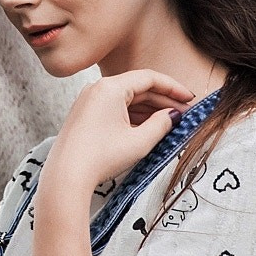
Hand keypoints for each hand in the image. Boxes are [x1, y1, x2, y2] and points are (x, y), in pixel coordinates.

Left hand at [45, 70, 195, 191]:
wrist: (66, 177)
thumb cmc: (100, 158)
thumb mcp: (139, 142)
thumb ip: (162, 124)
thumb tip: (173, 115)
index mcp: (110, 87)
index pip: (149, 78)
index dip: (173, 87)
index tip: (189, 98)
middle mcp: (97, 89)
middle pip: (138, 88)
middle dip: (162, 100)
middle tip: (185, 112)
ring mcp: (89, 101)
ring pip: (126, 99)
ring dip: (149, 109)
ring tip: (170, 122)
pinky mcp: (85, 115)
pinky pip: (114, 108)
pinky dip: (132, 116)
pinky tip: (148, 127)